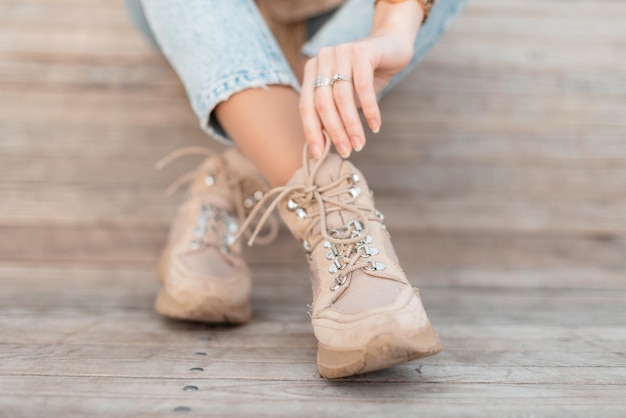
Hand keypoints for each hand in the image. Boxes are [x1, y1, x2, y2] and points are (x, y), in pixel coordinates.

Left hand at [299, 32, 414, 158]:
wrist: (392, 47)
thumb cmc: (366, 77)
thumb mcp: (346, 96)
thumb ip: (332, 113)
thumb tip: (322, 145)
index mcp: (312, 70)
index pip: (306, 105)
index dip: (311, 131)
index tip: (318, 153)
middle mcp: (322, 58)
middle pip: (323, 103)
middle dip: (334, 132)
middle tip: (346, 151)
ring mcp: (341, 52)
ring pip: (342, 97)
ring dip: (352, 125)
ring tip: (359, 144)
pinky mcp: (361, 52)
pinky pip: (363, 87)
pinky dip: (370, 110)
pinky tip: (375, 126)